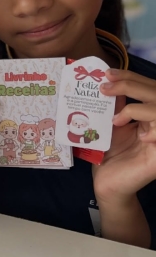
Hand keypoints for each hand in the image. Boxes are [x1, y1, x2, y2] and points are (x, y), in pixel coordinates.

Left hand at [94, 69, 155, 202]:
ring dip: (139, 108)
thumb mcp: (110, 124)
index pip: (148, 89)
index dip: (131, 77)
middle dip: (131, 85)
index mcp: (149, 116)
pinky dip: (153, 128)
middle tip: (105, 84)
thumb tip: (106, 81)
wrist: (108, 183)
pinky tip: (138, 133)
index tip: (108, 73)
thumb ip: (114, 105)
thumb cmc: (108, 154)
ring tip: (116, 118)